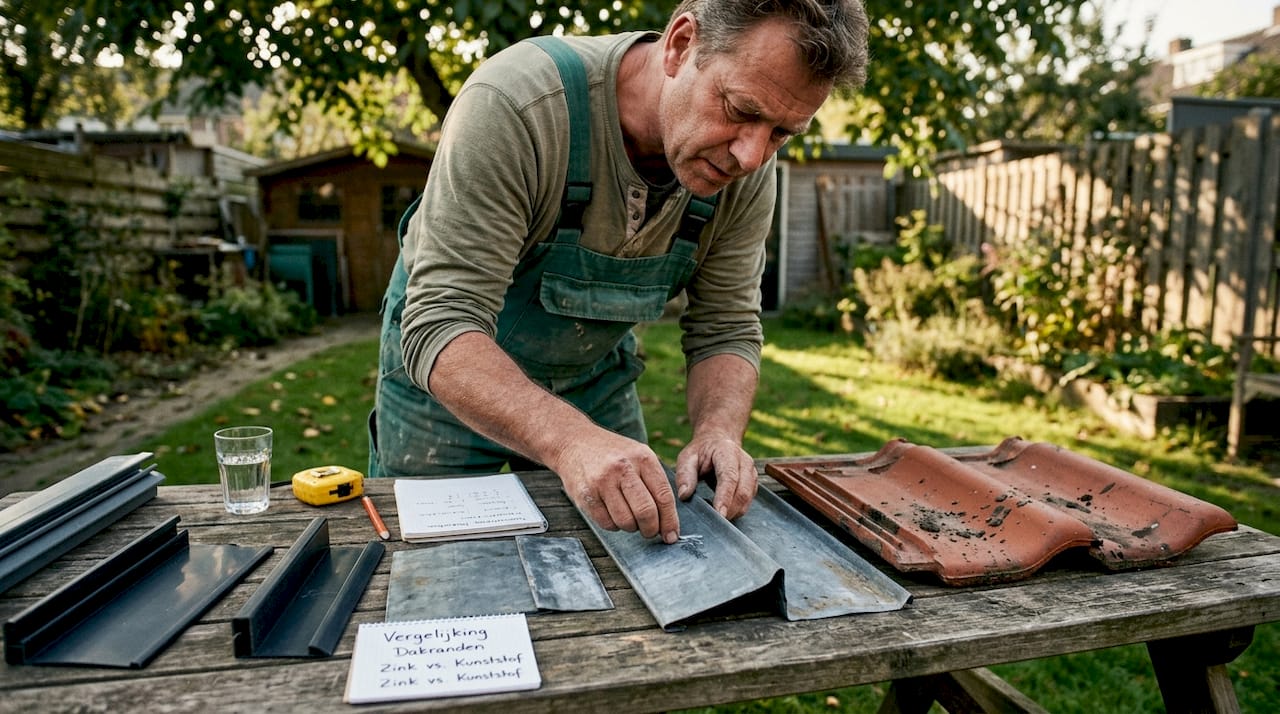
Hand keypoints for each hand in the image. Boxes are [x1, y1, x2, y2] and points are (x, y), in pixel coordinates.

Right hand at [553, 429, 680, 543]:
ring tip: (629, 518)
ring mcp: (602, 481)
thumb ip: (655, 482)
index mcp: (643, 458)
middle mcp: (623, 468)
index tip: (671, 535)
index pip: (664, 496)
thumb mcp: (638, 456)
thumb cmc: (612, 454)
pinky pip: (606, 523)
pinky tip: (612, 513)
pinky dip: (613, 525)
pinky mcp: (585, 494)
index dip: (670, 521)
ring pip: (626, 521)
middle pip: (645, 512)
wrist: (574, 442)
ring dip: (631, 527)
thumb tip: (669, 520)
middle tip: (650, 532)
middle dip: (651, 529)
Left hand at [674, 434, 756, 519]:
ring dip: (733, 512)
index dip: (725, 497)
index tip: (718, 513)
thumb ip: (684, 475)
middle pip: (743, 491)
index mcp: (728, 452)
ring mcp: (751, 474)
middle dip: (730, 510)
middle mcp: (745, 462)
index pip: (730, 477)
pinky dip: (736, 511)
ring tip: (715, 516)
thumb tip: (684, 495)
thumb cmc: (701, 451)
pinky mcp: (752, 484)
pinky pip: (747, 502)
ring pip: (747, 499)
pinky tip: (722, 511)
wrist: (718, 442)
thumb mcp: (687, 457)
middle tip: (714, 522)